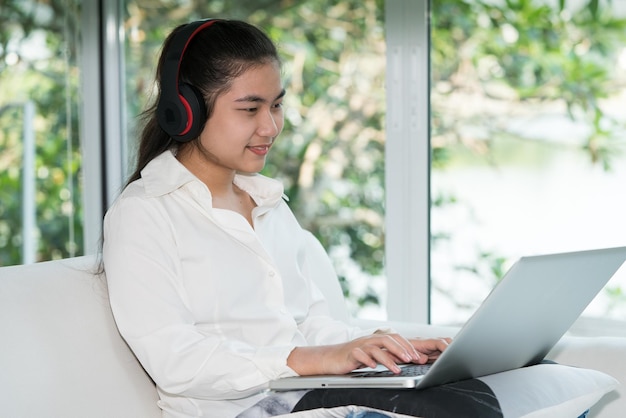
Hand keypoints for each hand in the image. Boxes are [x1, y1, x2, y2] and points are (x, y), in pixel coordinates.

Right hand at [287, 334, 450, 375]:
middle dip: (402, 349)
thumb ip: (389, 356)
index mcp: (377, 339)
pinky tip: (374, 367)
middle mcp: (370, 340)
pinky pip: (360, 354)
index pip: (396, 338)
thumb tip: (408, 360)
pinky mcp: (350, 353)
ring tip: (398, 368)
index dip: (408, 346)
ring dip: (389, 357)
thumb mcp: (374, 356)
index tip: (420, 357)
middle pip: (388, 339)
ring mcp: (360, 345)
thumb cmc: (354, 358)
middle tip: (413, 360)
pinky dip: (368, 360)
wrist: (331, 358)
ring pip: (376, 347)